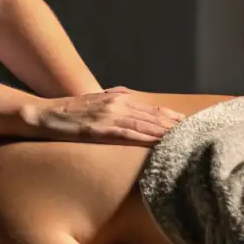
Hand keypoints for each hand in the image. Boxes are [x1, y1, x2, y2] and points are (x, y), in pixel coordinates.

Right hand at [19, 87, 184, 145]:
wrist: (41, 115)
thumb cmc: (68, 114)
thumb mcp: (96, 106)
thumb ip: (116, 106)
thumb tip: (133, 111)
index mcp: (120, 98)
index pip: (154, 110)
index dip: (175, 118)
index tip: (195, 126)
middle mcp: (118, 103)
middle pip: (156, 116)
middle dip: (179, 126)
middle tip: (202, 135)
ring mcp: (109, 115)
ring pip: (146, 125)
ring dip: (168, 133)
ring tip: (188, 141)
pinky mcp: (98, 129)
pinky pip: (127, 135)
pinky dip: (145, 139)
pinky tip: (159, 145)